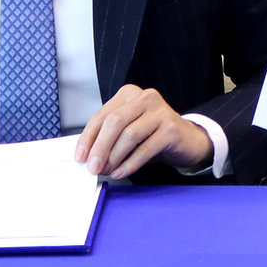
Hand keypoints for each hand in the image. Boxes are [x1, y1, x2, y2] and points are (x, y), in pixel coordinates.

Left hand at [75, 85, 211, 178]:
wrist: (187, 140)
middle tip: (93, 167)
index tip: (80, 156)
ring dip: (114, 157)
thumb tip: (87, 155)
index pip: (102, 115)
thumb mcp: (128, 128)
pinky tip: (121, 172)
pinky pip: (145, 149)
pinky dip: (130, 163)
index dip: (88, 137)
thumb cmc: (152, 135)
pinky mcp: (172, 128)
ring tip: (108, 171)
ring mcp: (161, 111)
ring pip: (129, 135)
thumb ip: (108, 135)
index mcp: (129, 94)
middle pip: (114, 123)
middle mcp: (145, 98)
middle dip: (99, 148)